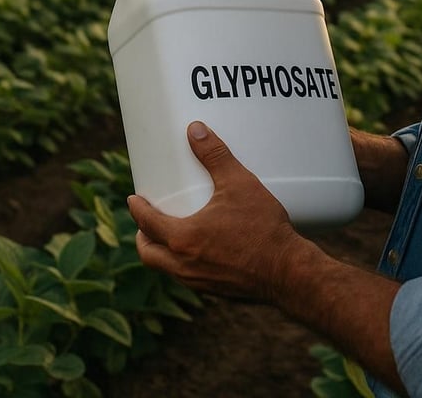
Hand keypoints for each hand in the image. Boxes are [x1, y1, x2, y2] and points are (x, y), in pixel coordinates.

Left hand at [127, 120, 306, 301]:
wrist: (289, 272)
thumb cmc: (263, 228)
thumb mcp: (239, 183)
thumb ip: (215, 155)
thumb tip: (195, 129)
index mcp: (183, 239)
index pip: (147, 223)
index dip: (136, 210)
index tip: (133, 199)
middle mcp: (185, 265)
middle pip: (149, 254)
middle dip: (143, 237)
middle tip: (146, 221)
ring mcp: (200, 282)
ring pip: (167, 269)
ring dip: (161, 253)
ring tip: (169, 235)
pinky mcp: (216, 291)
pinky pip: (189, 278)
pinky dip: (183, 264)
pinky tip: (199, 252)